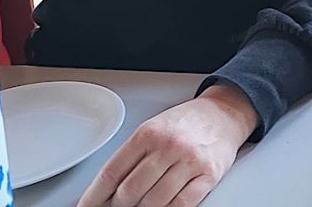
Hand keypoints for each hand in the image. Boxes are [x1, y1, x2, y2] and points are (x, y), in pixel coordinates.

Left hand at [77, 83, 257, 206]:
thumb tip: (107, 190)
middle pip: (130, 191)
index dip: (94, 196)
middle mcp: (168, 146)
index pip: (112, 173)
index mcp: (148, 133)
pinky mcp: (209, 175)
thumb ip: (132, 156)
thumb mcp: (153, 129)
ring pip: (154, 202)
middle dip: (119, 206)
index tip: (86, 206)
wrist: (225, 114)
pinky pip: (182, 204)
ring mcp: (190, 161)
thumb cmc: (186, 123)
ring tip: (140, 206)